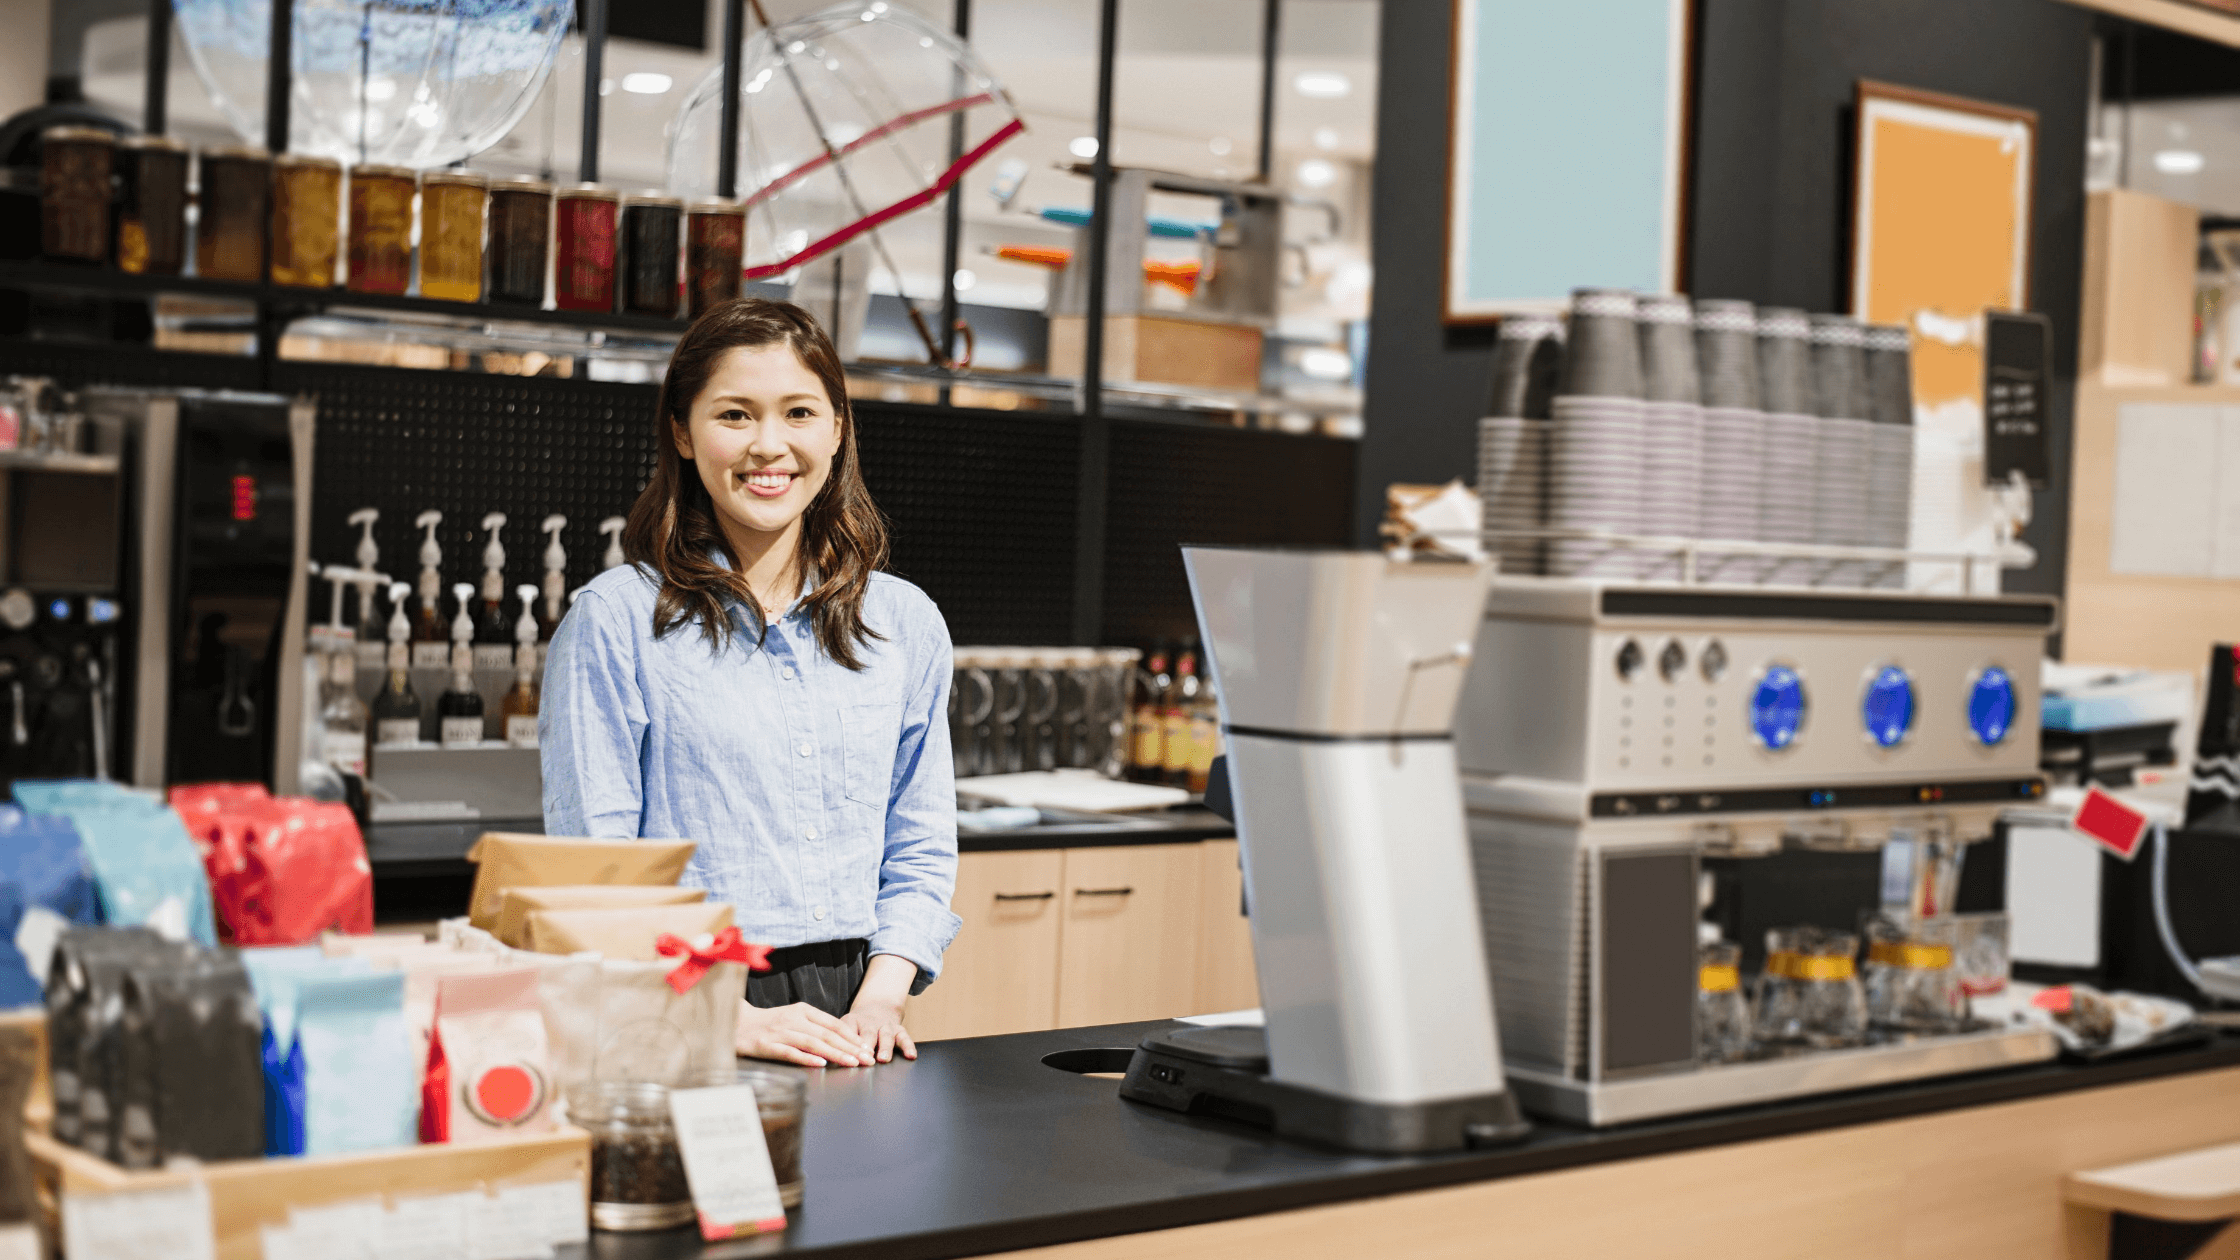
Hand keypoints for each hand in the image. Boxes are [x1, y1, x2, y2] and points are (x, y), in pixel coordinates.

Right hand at [735, 1000, 868, 1067]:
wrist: (734, 1022)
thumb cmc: (768, 1023)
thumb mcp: (793, 1018)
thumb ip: (814, 1026)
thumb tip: (843, 1039)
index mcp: (802, 1010)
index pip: (833, 1024)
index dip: (852, 1036)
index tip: (867, 1048)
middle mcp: (793, 1019)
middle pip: (827, 1034)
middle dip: (850, 1048)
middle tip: (867, 1060)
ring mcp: (779, 1032)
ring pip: (812, 1043)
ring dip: (834, 1053)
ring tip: (852, 1063)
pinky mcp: (766, 1046)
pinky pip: (789, 1052)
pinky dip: (805, 1058)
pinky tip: (820, 1064)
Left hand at [841, 995, 915, 1063]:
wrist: (877, 1007)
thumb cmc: (856, 1026)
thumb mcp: (843, 1027)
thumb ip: (836, 1043)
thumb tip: (823, 1060)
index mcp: (851, 1021)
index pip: (847, 1031)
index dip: (847, 1043)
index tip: (846, 1056)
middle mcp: (869, 1023)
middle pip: (868, 1033)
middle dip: (867, 1046)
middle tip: (866, 1059)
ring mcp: (885, 1026)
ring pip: (886, 1035)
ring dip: (885, 1047)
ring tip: (883, 1059)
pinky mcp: (899, 1030)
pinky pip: (904, 1037)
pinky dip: (908, 1046)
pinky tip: (911, 1055)